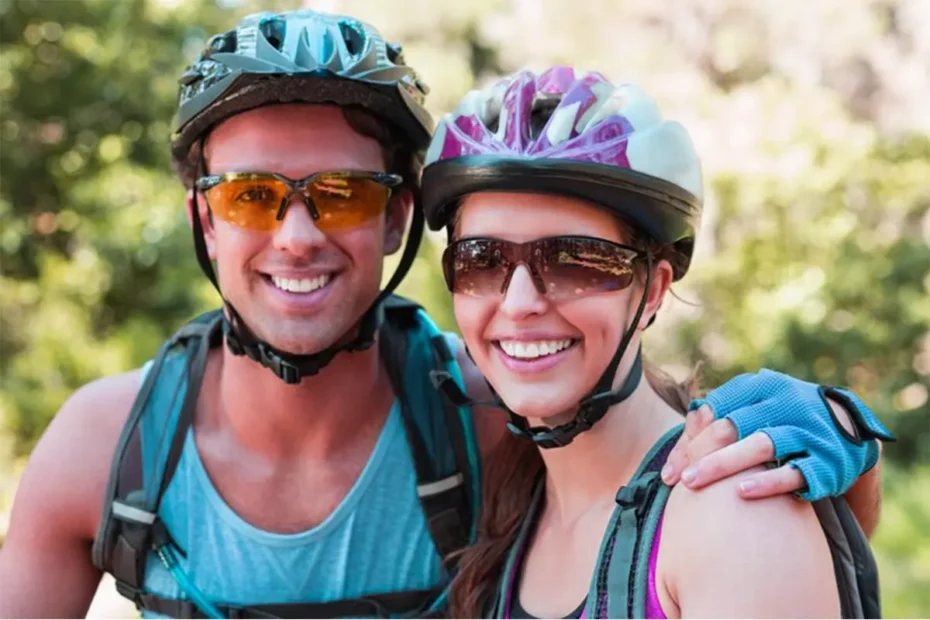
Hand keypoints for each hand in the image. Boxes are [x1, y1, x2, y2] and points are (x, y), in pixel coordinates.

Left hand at [660, 370, 893, 499]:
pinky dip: (768, 483)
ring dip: (723, 464)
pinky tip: (741, 492)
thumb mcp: (758, 404)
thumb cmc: (785, 418)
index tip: (670, 471)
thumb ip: (722, 417)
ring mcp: (809, 431)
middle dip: (700, 453)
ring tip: (694, 483)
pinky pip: (795, 473)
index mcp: (763, 386)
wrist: (852, 429)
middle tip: (678, 480)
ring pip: (760, 445)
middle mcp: (786, 403)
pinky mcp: (829, 461)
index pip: (715, 409)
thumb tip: (680, 444)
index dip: (688, 440)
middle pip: (732, 425)